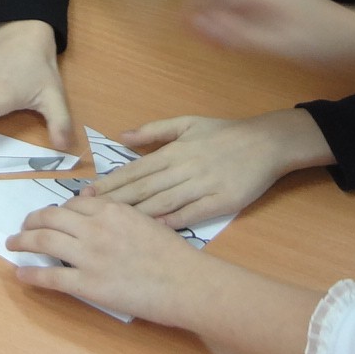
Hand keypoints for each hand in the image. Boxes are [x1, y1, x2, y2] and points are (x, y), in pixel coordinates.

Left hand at [6, 194, 205, 325]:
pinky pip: (51, 276)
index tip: (53, 216)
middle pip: (51, 217)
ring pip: (44, 240)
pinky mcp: (88, 284)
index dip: (59, 209)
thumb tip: (103, 221)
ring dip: (22, 241)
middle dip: (32, 220)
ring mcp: (89, 256)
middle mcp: (95, 228)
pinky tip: (20, 273)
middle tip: (23, 226)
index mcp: (112, 210)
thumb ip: (121, 219)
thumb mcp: (147, 222)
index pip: (74, 203)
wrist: (187, 283)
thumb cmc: (175, 255)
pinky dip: (31, 273)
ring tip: (12, 244)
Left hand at [91, 110, 334, 226]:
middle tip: (87, 214)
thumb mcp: (187, 123)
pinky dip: (172, 222)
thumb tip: (122, 136)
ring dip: (136, 214)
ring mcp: (203, 186)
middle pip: (143, 188)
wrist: (267, 142)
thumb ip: (154, 130)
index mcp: (174, 151)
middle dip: (114, 201)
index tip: (87, 195)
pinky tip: (153, 231)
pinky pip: (192, 213)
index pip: (135, 170)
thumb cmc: (225, 133)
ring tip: (110, 226)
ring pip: (163, 202)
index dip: (110, 183)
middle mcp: (184, 168)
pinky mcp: (221, 201)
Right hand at [187, 0, 354, 64]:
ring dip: (219, 12)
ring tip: (217, 39)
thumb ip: (235, 34)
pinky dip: (235, 14)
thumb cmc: (323, 44)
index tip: (183, 28)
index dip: (192, 4)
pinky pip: (246, 0)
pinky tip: (240, 35)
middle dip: (204, 8)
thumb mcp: (276, 45)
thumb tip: (197, 24)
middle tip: (199, 37)